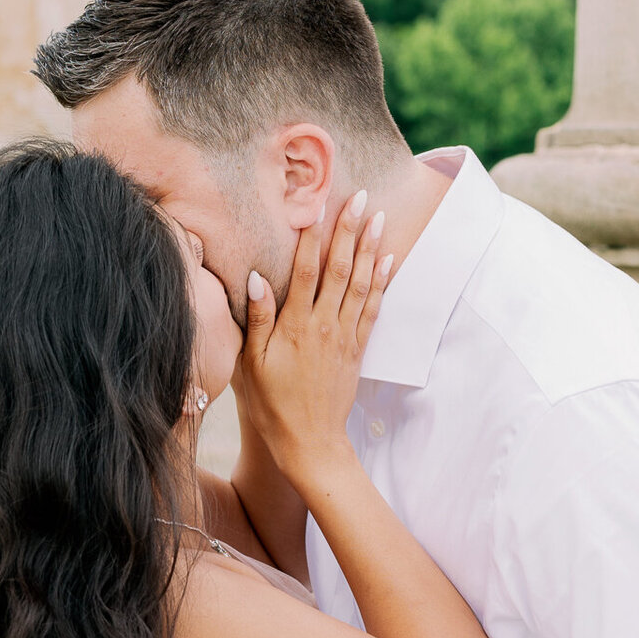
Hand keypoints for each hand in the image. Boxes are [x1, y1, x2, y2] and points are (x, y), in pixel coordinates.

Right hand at [241, 192, 392, 490]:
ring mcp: (345, 336)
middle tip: (357, 195)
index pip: (305, 270)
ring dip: (369, 247)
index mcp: (295, 326)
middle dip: (348, 229)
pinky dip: (381, 281)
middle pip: (338, 268)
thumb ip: (257, 319)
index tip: (316, 203)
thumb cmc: (272, 405)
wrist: (310, 442)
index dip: (311, 234)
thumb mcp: (252, 364)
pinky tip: (386, 259)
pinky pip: (372, 308)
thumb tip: (256, 277)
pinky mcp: (357, 349)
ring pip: (360, 283)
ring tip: (376, 216)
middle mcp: (324, 326)